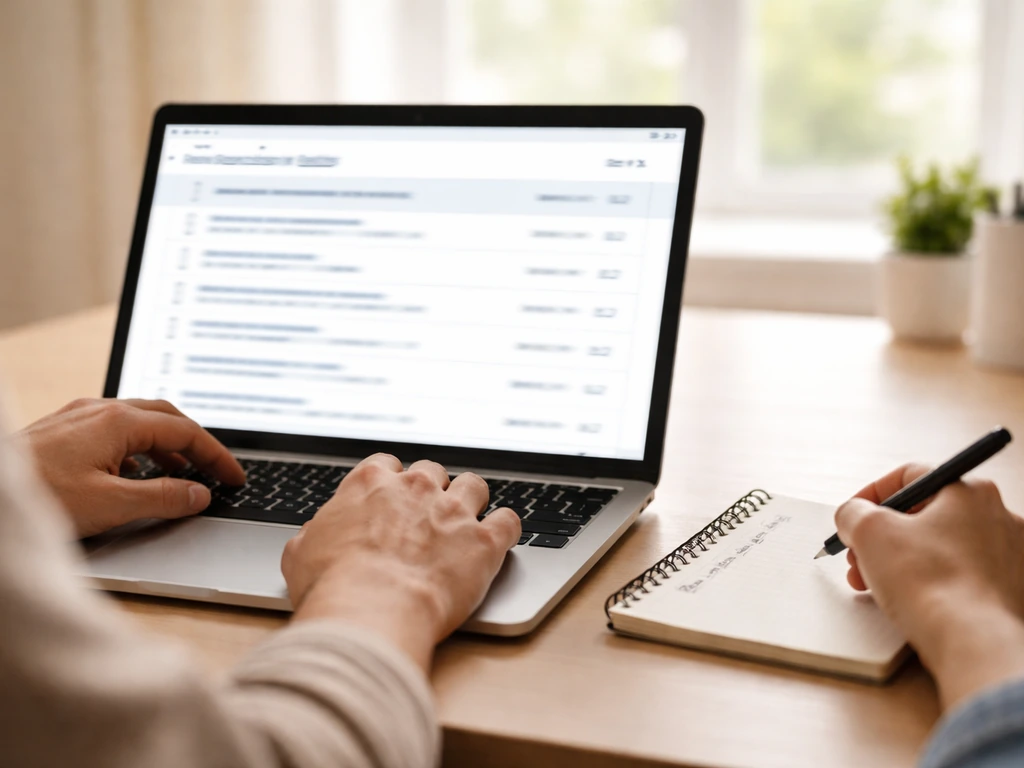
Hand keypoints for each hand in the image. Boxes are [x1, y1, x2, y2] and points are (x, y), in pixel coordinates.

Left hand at [19, 398, 245, 537]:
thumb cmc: (38, 498)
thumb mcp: (110, 505)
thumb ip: (162, 498)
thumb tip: (199, 494)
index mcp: (117, 422)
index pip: (184, 431)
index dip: (216, 455)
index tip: (234, 477)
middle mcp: (99, 411)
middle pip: (165, 416)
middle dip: (195, 442)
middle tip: (215, 469)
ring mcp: (77, 418)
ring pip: (138, 422)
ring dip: (165, 445)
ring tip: (181, 475)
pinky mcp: (60, 432)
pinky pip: (113, 431)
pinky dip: (137, 449)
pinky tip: (133, 474)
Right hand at [281, 454, 520, 670]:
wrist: (373, 609)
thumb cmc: (332, 586)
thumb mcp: (300, 554)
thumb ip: (314, 535)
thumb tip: (314, 537)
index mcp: (370, 484)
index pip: (386, 465)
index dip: (391, 483)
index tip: (391, 500)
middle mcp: (416, 489)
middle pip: (432, 472)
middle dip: (431, 491)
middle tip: (426, 517)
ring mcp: (454, 511)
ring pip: (474, 485)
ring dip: (471, 500)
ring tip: (467, 521)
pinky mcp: (485, 541)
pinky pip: (509, 520)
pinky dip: (506, 528)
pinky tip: (501, 537)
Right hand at [836, 464, 1023, 708]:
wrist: (973, 642)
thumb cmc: (930, 582)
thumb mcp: (868, 531)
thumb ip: (852, 512)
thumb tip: (853, 516)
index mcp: (971, 491)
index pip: (910, 477)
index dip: (870, 495)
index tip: (853, 517)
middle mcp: (1000, 517)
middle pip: (924, 516)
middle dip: (882, 537)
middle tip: (859, 556)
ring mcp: (1011, 557)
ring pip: (939, 548)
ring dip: (900, 562)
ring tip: (874, 585)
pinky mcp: (1011, 591)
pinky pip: (960, 576)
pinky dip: (929, 583)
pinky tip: (908, 601)